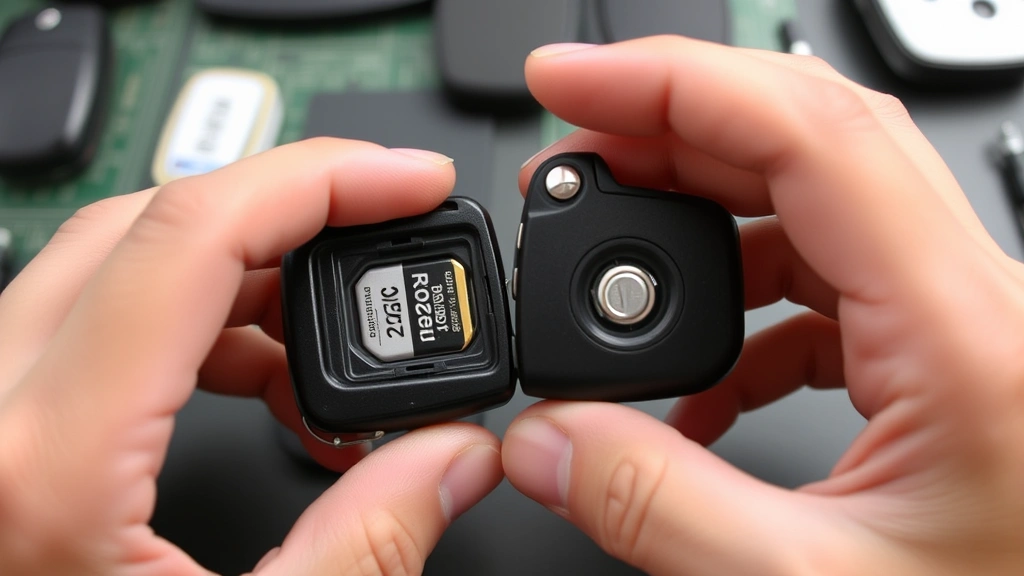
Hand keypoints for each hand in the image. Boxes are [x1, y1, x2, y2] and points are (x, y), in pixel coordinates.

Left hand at [0, 139, 502, 574]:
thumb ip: (369, 544)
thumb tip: (458, 457)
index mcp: (42, 463)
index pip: (193, 234)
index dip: (323, 181)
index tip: (408, 181)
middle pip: (153, 222)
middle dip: (296, 217)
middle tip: (391, 241)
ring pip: (122, 262)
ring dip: (249, 278)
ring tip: (340, 346)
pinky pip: (102, 319)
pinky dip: (201, 324)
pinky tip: (269, 384)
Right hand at [503, 38, 1023, 574]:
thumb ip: (654, 507)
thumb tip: (543, 440)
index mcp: (965, 335)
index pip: (806, 135)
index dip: (673, 83)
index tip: (571, 82)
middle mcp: (978, 306)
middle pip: (804, 145)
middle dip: (668, 132)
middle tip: (571, 158)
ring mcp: (961, 327)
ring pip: (812, 209)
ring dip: (701, 218)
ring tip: (613, 257)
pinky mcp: (939, 362)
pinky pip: (827, 290)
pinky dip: (744, 308)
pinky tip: (698, 380)